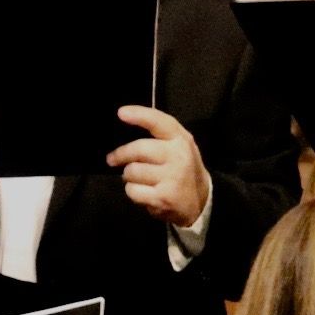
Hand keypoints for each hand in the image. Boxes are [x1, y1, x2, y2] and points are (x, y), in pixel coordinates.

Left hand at [110, 105, 211, 227]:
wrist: (201, 201)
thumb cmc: (183, 168)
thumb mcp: (179, 145)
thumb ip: (159, 132)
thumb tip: (126, 121)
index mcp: (181, 139)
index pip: (159, 122)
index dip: (139, 115)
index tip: (121, 113)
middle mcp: (178, 156)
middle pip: (138, 150)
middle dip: (121, 155)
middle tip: (113, 159)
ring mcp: (171, 178)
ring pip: (132, 172)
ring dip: (129, 176)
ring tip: (140, 179)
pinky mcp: (163, 197)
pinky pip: (133, 191)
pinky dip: (133, 192)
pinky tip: (145, 192)